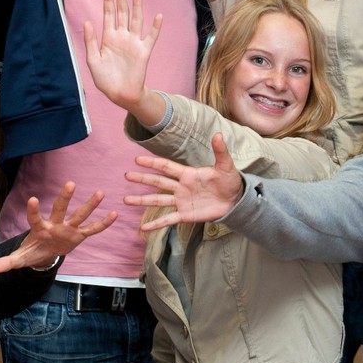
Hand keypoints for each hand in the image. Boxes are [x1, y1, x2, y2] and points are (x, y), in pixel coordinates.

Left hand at [0, 182, 116, 273]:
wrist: (46, 251)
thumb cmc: (33, 250)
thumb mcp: (19, 259)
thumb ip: (6, 262)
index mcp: (40, 229)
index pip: (35, 218)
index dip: (33, 210)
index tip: (33, 199)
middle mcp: (55, 225)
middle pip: (60, 209)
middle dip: (64, 198)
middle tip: (70, 183)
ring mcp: (68, 229)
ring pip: (80, 215)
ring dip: (89, 205)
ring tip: (100, 193)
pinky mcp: (78, 235)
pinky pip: (92, 230)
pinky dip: (103, 224)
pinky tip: (114, 214)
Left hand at [82, 0, 163, 117]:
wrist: (120, 94)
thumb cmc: (105, 79)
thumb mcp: (92, 60)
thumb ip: (90, 41)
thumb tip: (88, 21)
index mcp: (108, 38)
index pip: (108, 14)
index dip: (108, 1)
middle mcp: (122, 37)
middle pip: (122, 13)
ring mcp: (133, 43)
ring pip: (136, 20)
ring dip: (137, 6)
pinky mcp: (144, 51)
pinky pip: (151, 37)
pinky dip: (155, 27)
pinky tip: (158, 16)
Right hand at [123, 134, 243, 232]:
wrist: (236, 201)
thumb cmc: (230, 181)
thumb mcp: (226, 166)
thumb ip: (220, 151)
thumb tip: (218, 135)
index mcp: (188, 174)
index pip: (166, 167)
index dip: (153, 163)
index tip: (137, 160)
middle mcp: (181, 187)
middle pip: (158, 182)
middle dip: (142, 178)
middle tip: (127, 176)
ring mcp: (181, 201)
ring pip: (158, 200)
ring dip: (142, 200)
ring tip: (126, 199)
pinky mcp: (185, 215)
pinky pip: (168, 219)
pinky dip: (156, 224)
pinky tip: (143, 228)